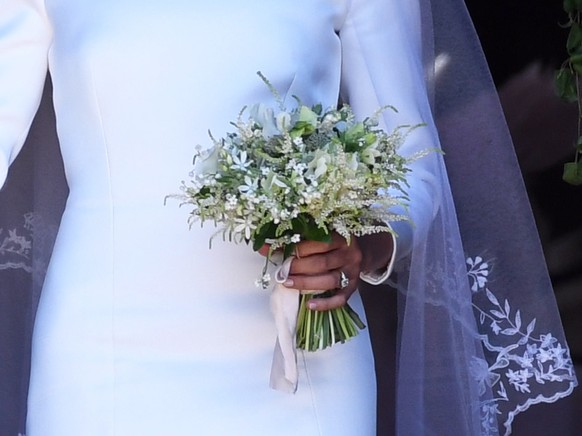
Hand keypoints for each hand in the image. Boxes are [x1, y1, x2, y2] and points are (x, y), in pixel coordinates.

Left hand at [260, 231, 393, 310]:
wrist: (362, 252)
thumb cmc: (335, 243)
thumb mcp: (323, 235)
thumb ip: (299, 240)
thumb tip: (264, 247)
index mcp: (342, 237)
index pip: (319, 243)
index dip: (298, 249)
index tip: (280, 252)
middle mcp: (350, 255)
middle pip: (322, 263)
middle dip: (298, 268)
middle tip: (281, 271)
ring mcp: (353, 273)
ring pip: (329, 281)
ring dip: (306, 283)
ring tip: (288, 284)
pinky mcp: (354, 288)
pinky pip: (340, 299)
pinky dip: (325, 304)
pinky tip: (309, 305)